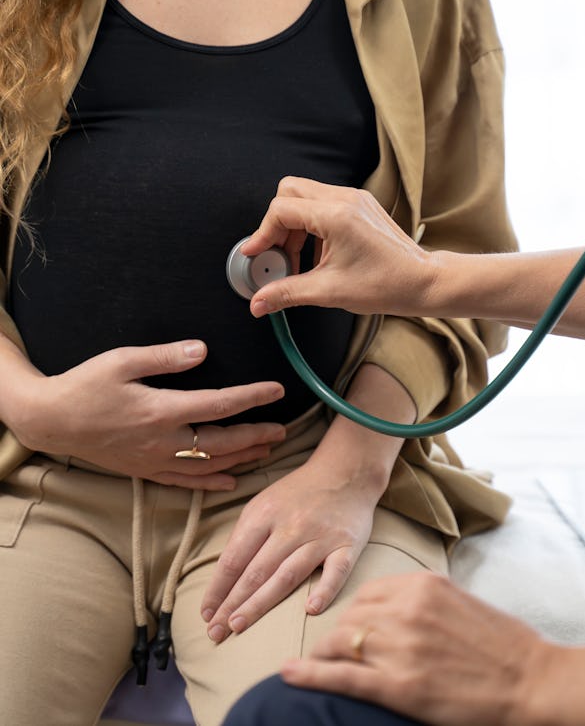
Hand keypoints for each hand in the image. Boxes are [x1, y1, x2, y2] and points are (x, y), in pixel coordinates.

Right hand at [4, 338, 285, 490]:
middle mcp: (163, 441)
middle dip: (256, 436)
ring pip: (209, 465)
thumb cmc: (85, 386)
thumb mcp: (122, 361)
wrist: (50, 420)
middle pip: (222, 442)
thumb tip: (202, 350)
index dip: (251, 397)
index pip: (219, 405)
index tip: (277, 390)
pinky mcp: (145, 471)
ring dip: (241, 459)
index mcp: (161, 411)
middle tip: (284, 430)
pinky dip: (211, 482)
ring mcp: (155, 460)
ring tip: (266, 450)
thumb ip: (165, 357)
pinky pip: (185, 481)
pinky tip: (231, 480)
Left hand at [200, 456, 376, 640]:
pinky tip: (310, 609)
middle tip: (214, 632)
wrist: (346, 471)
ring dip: (260, 603)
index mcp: (265, 514)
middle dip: (232, 603)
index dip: (217, 588)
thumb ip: (246, 535)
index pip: (234, 558)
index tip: (205, 613)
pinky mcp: (347, 544)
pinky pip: (336, 571)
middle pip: (256, 571)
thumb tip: (224, 577)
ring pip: (287, 575)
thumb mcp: (265, 502)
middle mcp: (291, 526)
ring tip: (238, 626)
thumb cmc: (299, 493)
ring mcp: (320, 536)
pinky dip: (325, 590)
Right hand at [241, 177, 435, 317]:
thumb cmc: (386, 285)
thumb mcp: (329, 291)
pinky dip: (312, 226)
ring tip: (299, 260)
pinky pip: (324, 204)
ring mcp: (355, 199)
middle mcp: (345, 198)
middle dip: (277, 224)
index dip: (262, 233)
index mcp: (336, 215)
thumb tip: (258, 303)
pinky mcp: (361, 205)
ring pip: (306, 196)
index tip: (256, 255)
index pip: (281, 209)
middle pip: (290, 191)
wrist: (423, 282)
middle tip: (279, 255)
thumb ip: (288, 293)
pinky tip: (318, 255)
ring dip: (294, 226)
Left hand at [280, 573, 549, 725]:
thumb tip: (386, 608)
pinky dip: (311, 675)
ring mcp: (402, 646)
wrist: (531, 680)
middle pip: (350, 617)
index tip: (353, 629)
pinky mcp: (399, 685)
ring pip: (342, 644)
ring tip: (318, 667)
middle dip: (342, 636)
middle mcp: (407, 609)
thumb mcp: (458, 601)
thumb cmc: (500, 644)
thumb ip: (420, 599)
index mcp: (422, 584)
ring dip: (328, 656)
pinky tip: (289, 674)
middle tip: (341, 654)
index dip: (356, 615)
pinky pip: (343, 676)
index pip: (367, 593)